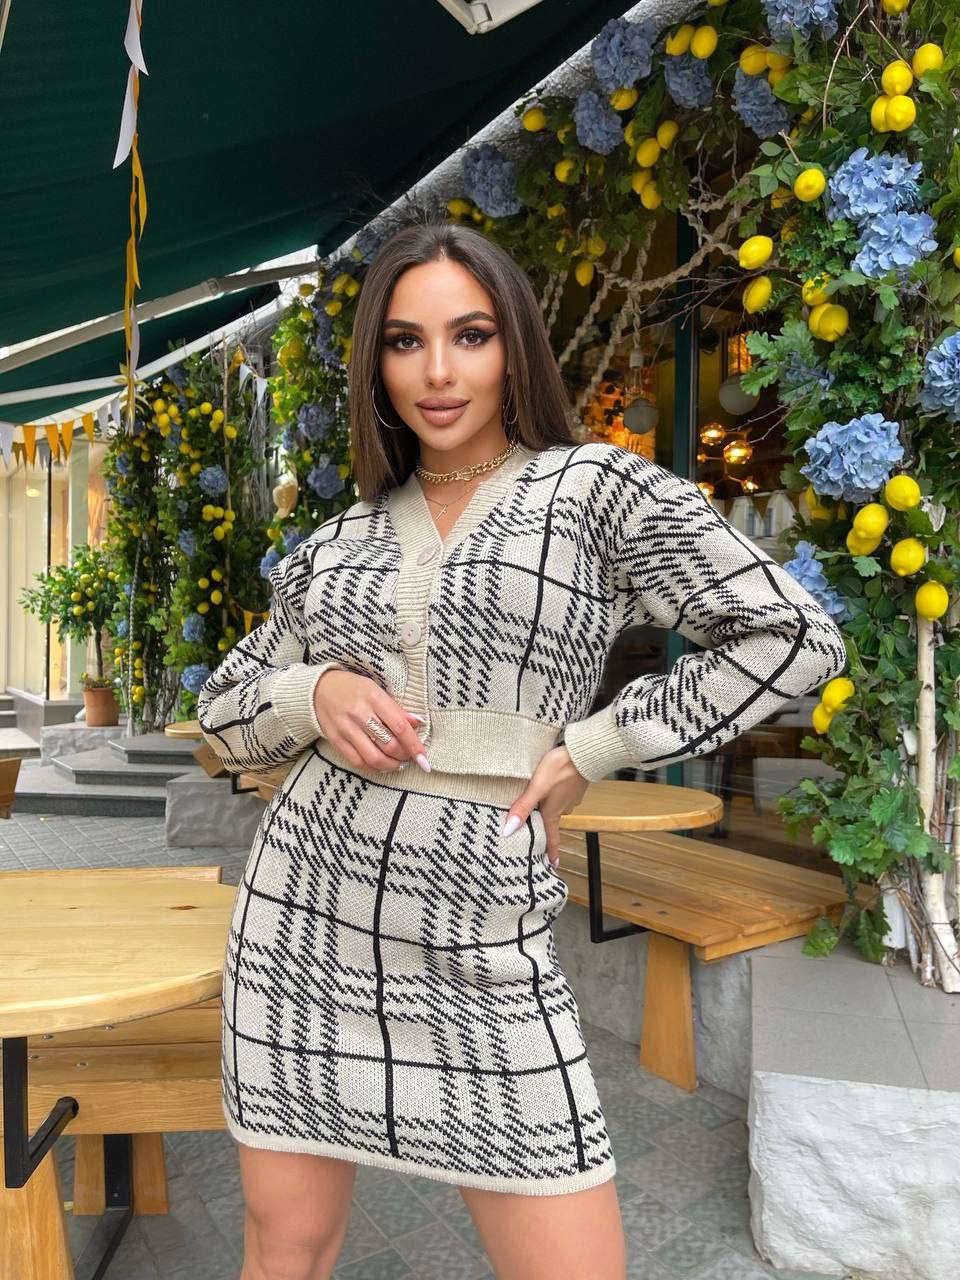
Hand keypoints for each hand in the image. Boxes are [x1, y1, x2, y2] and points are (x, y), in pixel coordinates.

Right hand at [313, 668, 429, 772]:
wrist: (318, 689)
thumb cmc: (353, 688)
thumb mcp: (376, 690)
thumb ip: (396, 709)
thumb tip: (419, 723)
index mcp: (373, 697)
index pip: (399, 726)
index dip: (414, 745)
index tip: (424, 758)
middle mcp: (359, 713)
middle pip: (388, 745)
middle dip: (404, 756)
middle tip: (410, 757)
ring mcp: (345, 728)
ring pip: (374, 757)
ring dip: (391, 765)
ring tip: (398, 763)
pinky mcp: (335, 740)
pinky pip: (357, 762)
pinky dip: (373, 768)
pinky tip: (381, 766)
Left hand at [501, 745, 588, 866]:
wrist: (584, 751)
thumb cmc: (560, 768)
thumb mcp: (537, 787)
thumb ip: (523, 807)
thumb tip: (509, 830)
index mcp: (553, 812)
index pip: (552, 837)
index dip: (551, 851)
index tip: (552, 864)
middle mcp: (563, 807)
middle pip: (551, 821)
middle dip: (544, 826)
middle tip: (536, 830)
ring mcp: (570, 796)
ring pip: (556, 806)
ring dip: (549, 806)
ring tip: (539, 802)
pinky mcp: (573, 784)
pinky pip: (561, 794)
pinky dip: (555, 793)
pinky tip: (550, 785)